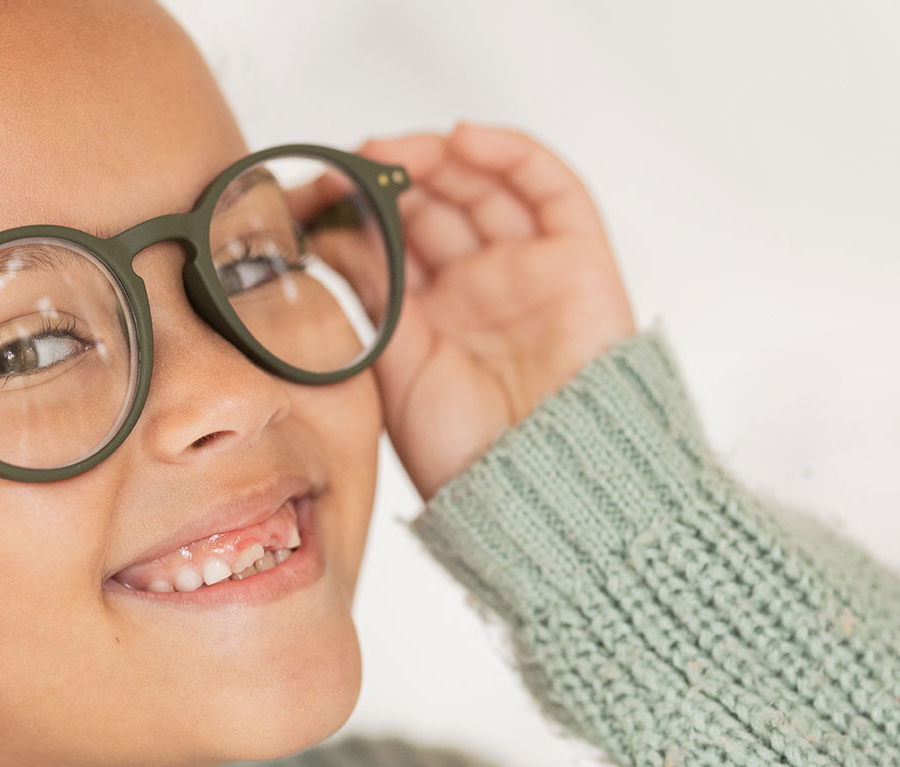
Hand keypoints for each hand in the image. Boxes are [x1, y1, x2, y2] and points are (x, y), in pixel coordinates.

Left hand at [359, 122, 637, 500]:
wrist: (538, 494)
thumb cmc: (465, 456)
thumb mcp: (396, 364)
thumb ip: (372, 293)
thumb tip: (329, 230)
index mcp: (430, 318)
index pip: (395, 238)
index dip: (362, 205)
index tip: (321, 185)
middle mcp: (479, 289)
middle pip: (437, 204)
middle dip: (395, 176)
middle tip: (356, 162)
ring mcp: (527, 271)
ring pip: (485, 187)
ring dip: (441, 158)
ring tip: (397, 153)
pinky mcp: (577, 261)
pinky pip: (551, 189)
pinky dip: (510, 154)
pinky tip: (464, 140)